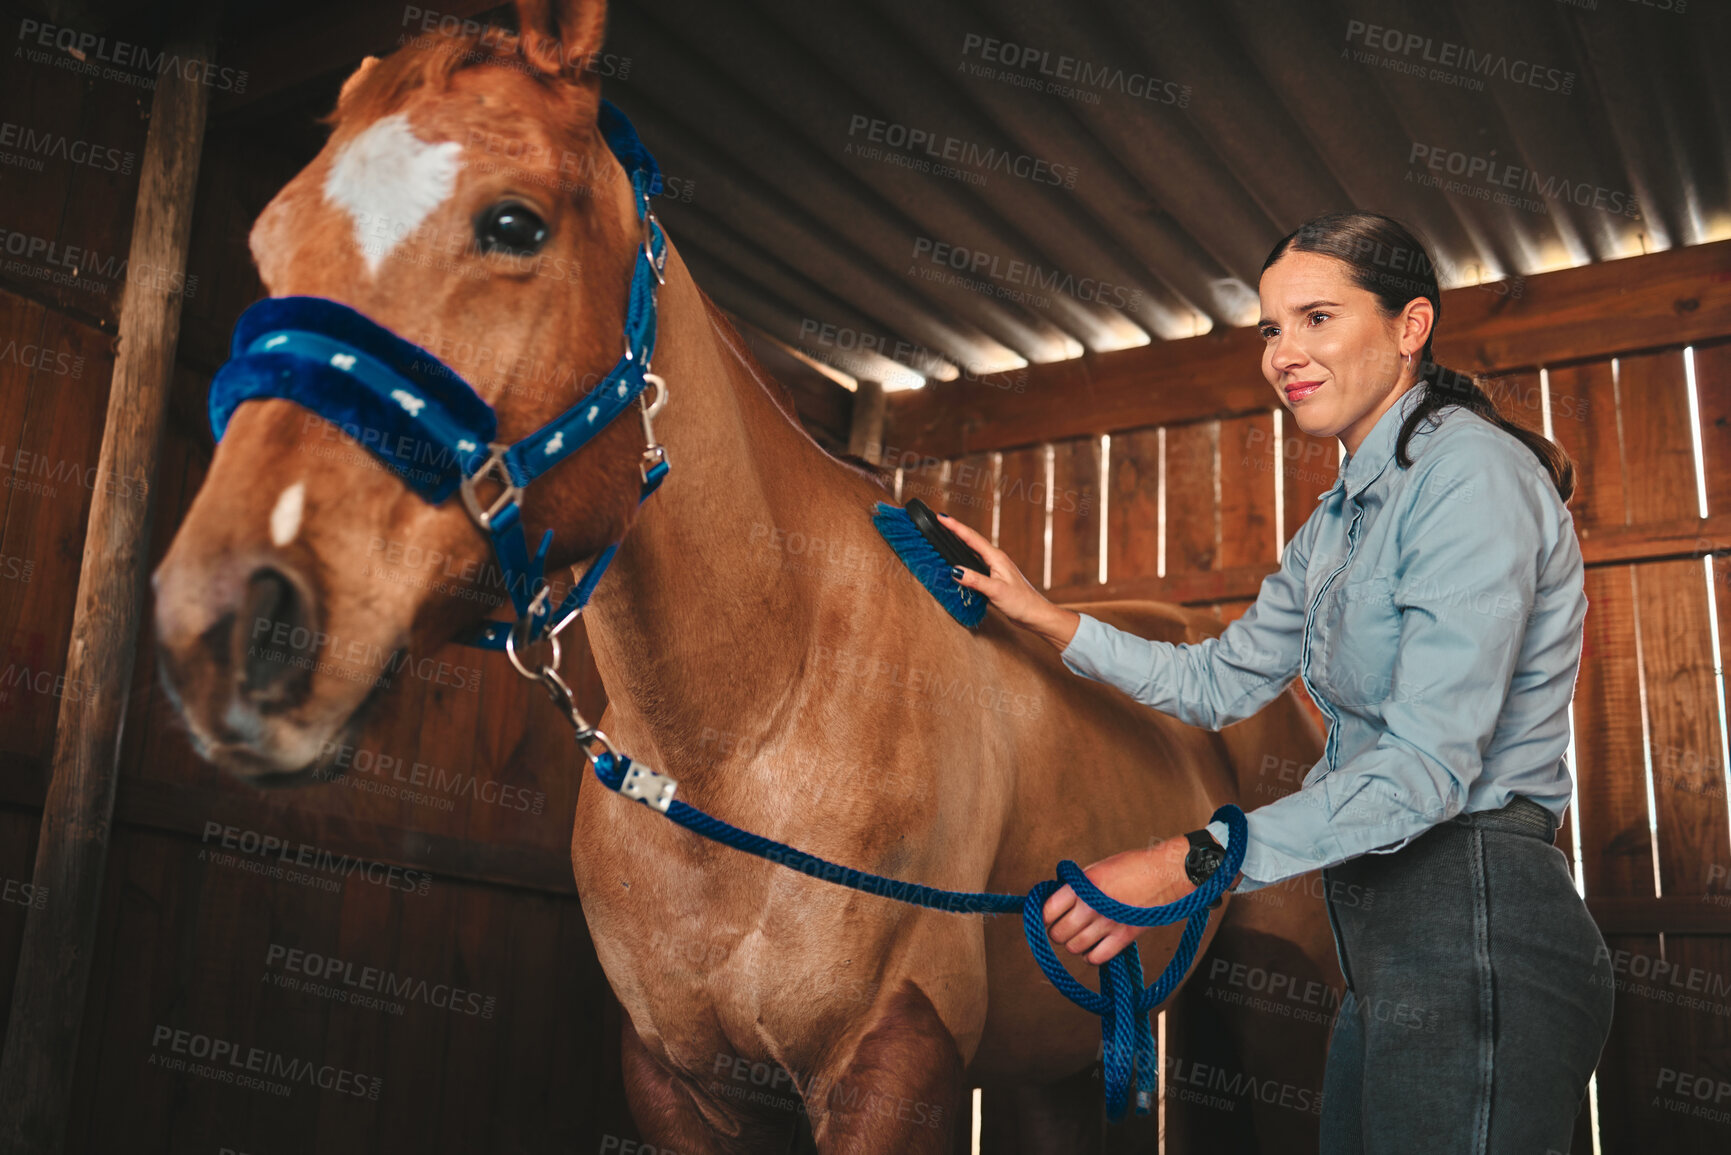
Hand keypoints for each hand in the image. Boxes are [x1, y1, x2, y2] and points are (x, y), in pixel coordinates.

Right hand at [936, 512, 1080, 650]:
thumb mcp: (995, 591)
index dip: (955, 527)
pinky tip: (961, 562)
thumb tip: (955, 570)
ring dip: (960, 542)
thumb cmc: (1021, 602)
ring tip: (947, 535)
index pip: (971, 538)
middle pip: (972, 540)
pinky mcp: (995, 578)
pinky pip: (976, 563)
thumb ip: (975, 580)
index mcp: (996, 558)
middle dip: (956, 530)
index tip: (941, 517)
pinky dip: (965, 558)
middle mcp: (996, 559)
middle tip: (940, 521)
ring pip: (974, 551)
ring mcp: (996, 568)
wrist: (1035, 614)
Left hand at [1041, 837, 1193, 965]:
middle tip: (1065, 926)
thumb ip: (1076, 887)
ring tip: (1081, 934)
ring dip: (1073, 943)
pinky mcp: (1124, 937)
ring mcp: (1107, 924)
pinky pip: (1096, 958)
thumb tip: (1056, 902)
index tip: (1050, 916)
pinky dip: (1090, 956)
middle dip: (1057, 931)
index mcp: (1082, 886)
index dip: (1046, 916)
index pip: (1047, 912)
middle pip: (1058, 934)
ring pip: (1074, 948)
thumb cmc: (1132, 867)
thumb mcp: (1097, 868)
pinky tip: (1094, 946)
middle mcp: (1091, 906)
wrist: (1166, 873)